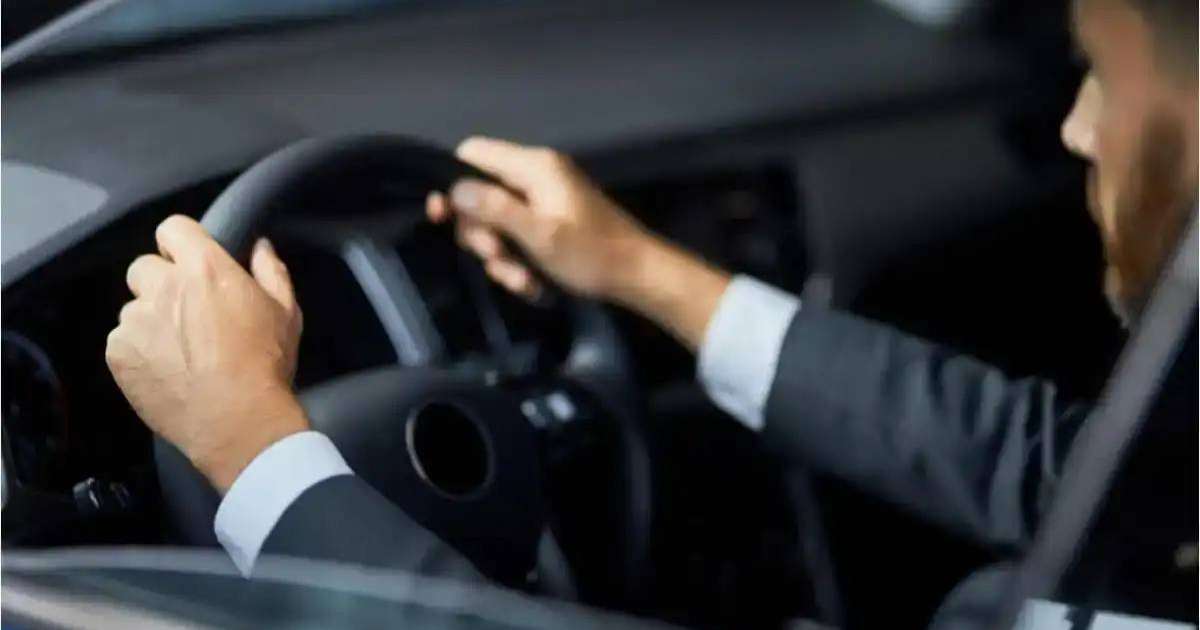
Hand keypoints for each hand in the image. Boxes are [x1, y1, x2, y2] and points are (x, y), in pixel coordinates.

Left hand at [106, 215, 308, 492]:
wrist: (238, 421)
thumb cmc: (266, 364)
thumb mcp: (286, 312)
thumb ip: (271, 271)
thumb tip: (260, 247)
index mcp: (205, 269)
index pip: (172, 228)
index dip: (181, 244)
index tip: (190, 263)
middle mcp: (163, 288)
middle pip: (144, 267)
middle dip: (161, 284)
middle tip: (186, 312)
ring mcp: (135, 322)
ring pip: (133, 309)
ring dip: (150, 321)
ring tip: (179, 351)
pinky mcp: (119, 354)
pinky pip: (122, 342)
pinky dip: (139, 352)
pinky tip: (166, 371)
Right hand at [427, 137, 652, 301]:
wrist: (639, 276)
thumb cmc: (592, 254)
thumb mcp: (539, 234)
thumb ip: (495, 209)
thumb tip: (454, 190)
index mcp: (534, 167)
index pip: (473, 153)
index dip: (454, 182)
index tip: (444, 216)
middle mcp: (537, 176)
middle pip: (481, 194)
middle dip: (483, 233)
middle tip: (498, 258)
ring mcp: (545, 200)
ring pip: (499, 223)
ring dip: (503, 257)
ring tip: (523, 281)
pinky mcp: (552, 223)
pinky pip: (519, 237)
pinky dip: (521, 263)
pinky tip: (534, 285)